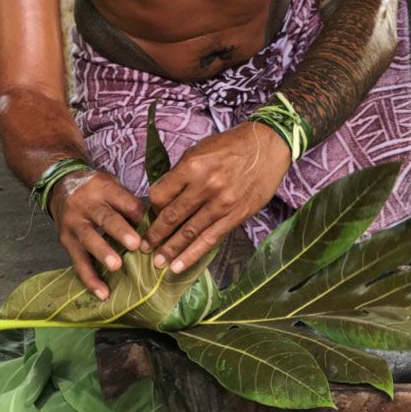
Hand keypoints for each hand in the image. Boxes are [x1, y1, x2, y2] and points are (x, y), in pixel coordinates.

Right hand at [49, 169, 146, 299]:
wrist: (60, 186)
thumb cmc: (95, 189)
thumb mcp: (111, 184)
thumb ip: (129, 202)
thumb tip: (153, 225)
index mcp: (103, 188)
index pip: (123, 199)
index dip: (138, 213)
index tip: (154, 226)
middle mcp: (87, 205)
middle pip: (105, 218)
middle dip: (120, 231)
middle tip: (135, 244)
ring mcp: (74, 224)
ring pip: (89, 239)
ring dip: (103, 253)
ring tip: (116, 266)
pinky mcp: (67, 242)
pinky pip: (78, 262)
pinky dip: (90, 279)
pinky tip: (102, 293)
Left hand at [143, 122, 291, 273]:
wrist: (267, 146)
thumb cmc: (231, 145)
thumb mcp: (200, 149)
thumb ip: (181, 172)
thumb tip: (164, 196)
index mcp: (192, 165)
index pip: (160, 194)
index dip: (152, 207)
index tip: (152, 214)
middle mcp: (205, 185)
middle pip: (172, 216)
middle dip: (155, 235)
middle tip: (142, 247)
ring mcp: (222, 203)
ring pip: (189, 232)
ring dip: (170, 249)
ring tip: (157, 262)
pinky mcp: (236, 215)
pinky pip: (210, 239)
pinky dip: (192, 254)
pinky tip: (179, 265)